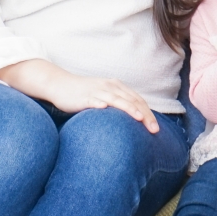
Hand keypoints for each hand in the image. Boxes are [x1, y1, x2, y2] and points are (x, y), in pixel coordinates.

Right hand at [0, 59, 159, 132]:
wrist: (60, 85)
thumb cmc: (83, 94)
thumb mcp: (104, 96)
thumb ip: (118, 104)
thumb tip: (133, 119)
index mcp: (116, 86)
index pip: (138, 100)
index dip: (149, 113)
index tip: (156, 129)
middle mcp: (109, 86)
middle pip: (131, 101)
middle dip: (145, 115)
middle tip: (155, 130)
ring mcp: (97, 91)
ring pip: (116, 99)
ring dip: (129, 108)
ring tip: (139, 118)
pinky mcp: (83, 97)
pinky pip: (94, 100)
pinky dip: (100, 104)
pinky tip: (106, 109)